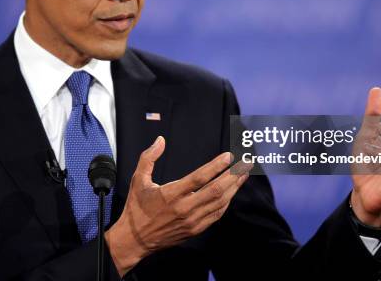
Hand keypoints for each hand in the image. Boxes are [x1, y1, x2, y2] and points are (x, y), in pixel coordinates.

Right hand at [105, 136, 251, 275]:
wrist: (135, 240)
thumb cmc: (136, 207)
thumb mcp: (137, 179)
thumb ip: (149, 157)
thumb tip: (161, 140)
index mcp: (170, 194)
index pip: (199, 178)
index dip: (216, 166)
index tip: (228, 156)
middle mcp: (184, 208)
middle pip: (216, 190)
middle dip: (233, 175)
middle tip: (245, 163)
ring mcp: (191, 221)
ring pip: (219, 202)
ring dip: (234, 187)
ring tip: (243, 174)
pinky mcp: (195, 230)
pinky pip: (216, 214)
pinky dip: (226, 202)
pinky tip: (232, 191)